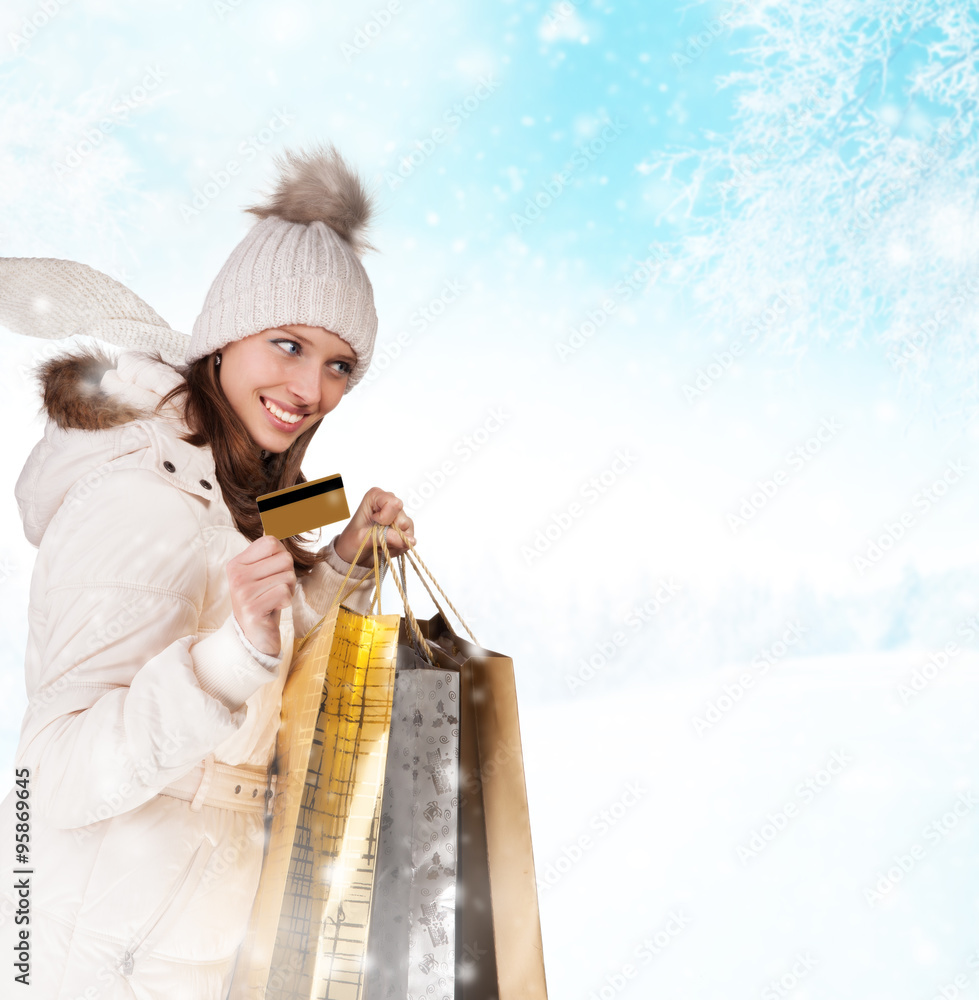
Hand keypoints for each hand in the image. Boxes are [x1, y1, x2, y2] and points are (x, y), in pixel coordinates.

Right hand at [226, 535, 296, 656]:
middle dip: (287, 575)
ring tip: (273, 600)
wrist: (254, 636)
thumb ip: (268, 551)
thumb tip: (276, 518)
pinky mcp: (252, 608)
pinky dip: (285, 602)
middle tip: (274, 590)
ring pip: (287, 576)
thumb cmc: (263, 601)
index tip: (272, 574)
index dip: (281, 557)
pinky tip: (273, 609)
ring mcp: (242, 592)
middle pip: (284, 558)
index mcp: (237, 563)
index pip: (271, 541)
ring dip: (288, 590)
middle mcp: (236, 575)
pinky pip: (284, 593)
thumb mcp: (263, 574)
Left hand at [334, 486, 415, 567]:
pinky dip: (398, 547)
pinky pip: (409, 538)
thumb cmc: (351, 542)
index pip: (394, 503)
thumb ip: (384, 536)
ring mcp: (396, 516)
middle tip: (377, 538)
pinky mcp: (402, 529)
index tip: (374, 523)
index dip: (386, 518)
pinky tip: (387, 547)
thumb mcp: (363, 538)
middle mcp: (388, 504)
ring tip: (381, 544)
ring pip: (407, 528)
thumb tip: (409, 540)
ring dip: (395, 542)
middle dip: (392, 532)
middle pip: (402, 517)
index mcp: (375, 497)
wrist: (352, 555)